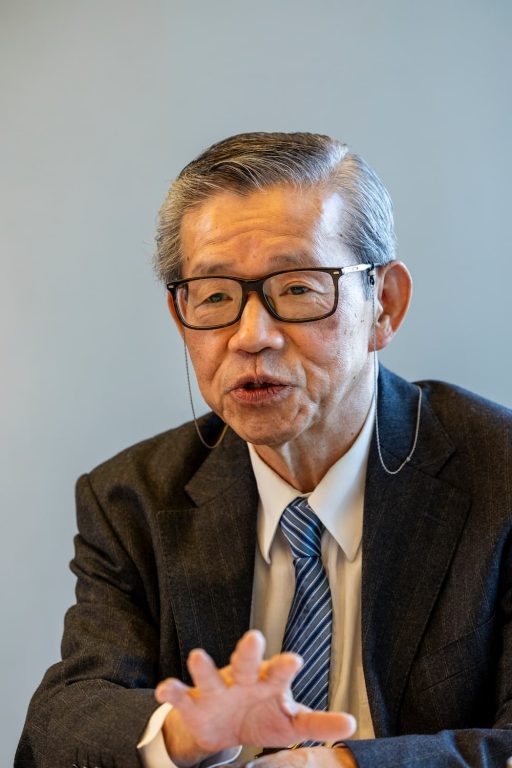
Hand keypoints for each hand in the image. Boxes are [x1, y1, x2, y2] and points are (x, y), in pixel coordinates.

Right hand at [155, 630, 356, 765]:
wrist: (225, 729)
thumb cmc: (263, 716)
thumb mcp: (292, 724)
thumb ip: (319, 724)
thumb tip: (352, 725)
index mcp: (268, 681)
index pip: (279, 672)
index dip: (285, 666)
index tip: (295, 660)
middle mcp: (242, 679)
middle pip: (246, 662)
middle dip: (248, 651)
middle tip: (254, 638)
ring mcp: (217, 689)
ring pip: (210, 674)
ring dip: (204, 666)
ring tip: (198, 656)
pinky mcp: (195, 703)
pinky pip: (182, 695)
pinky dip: (173, 691)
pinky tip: (166, 688)